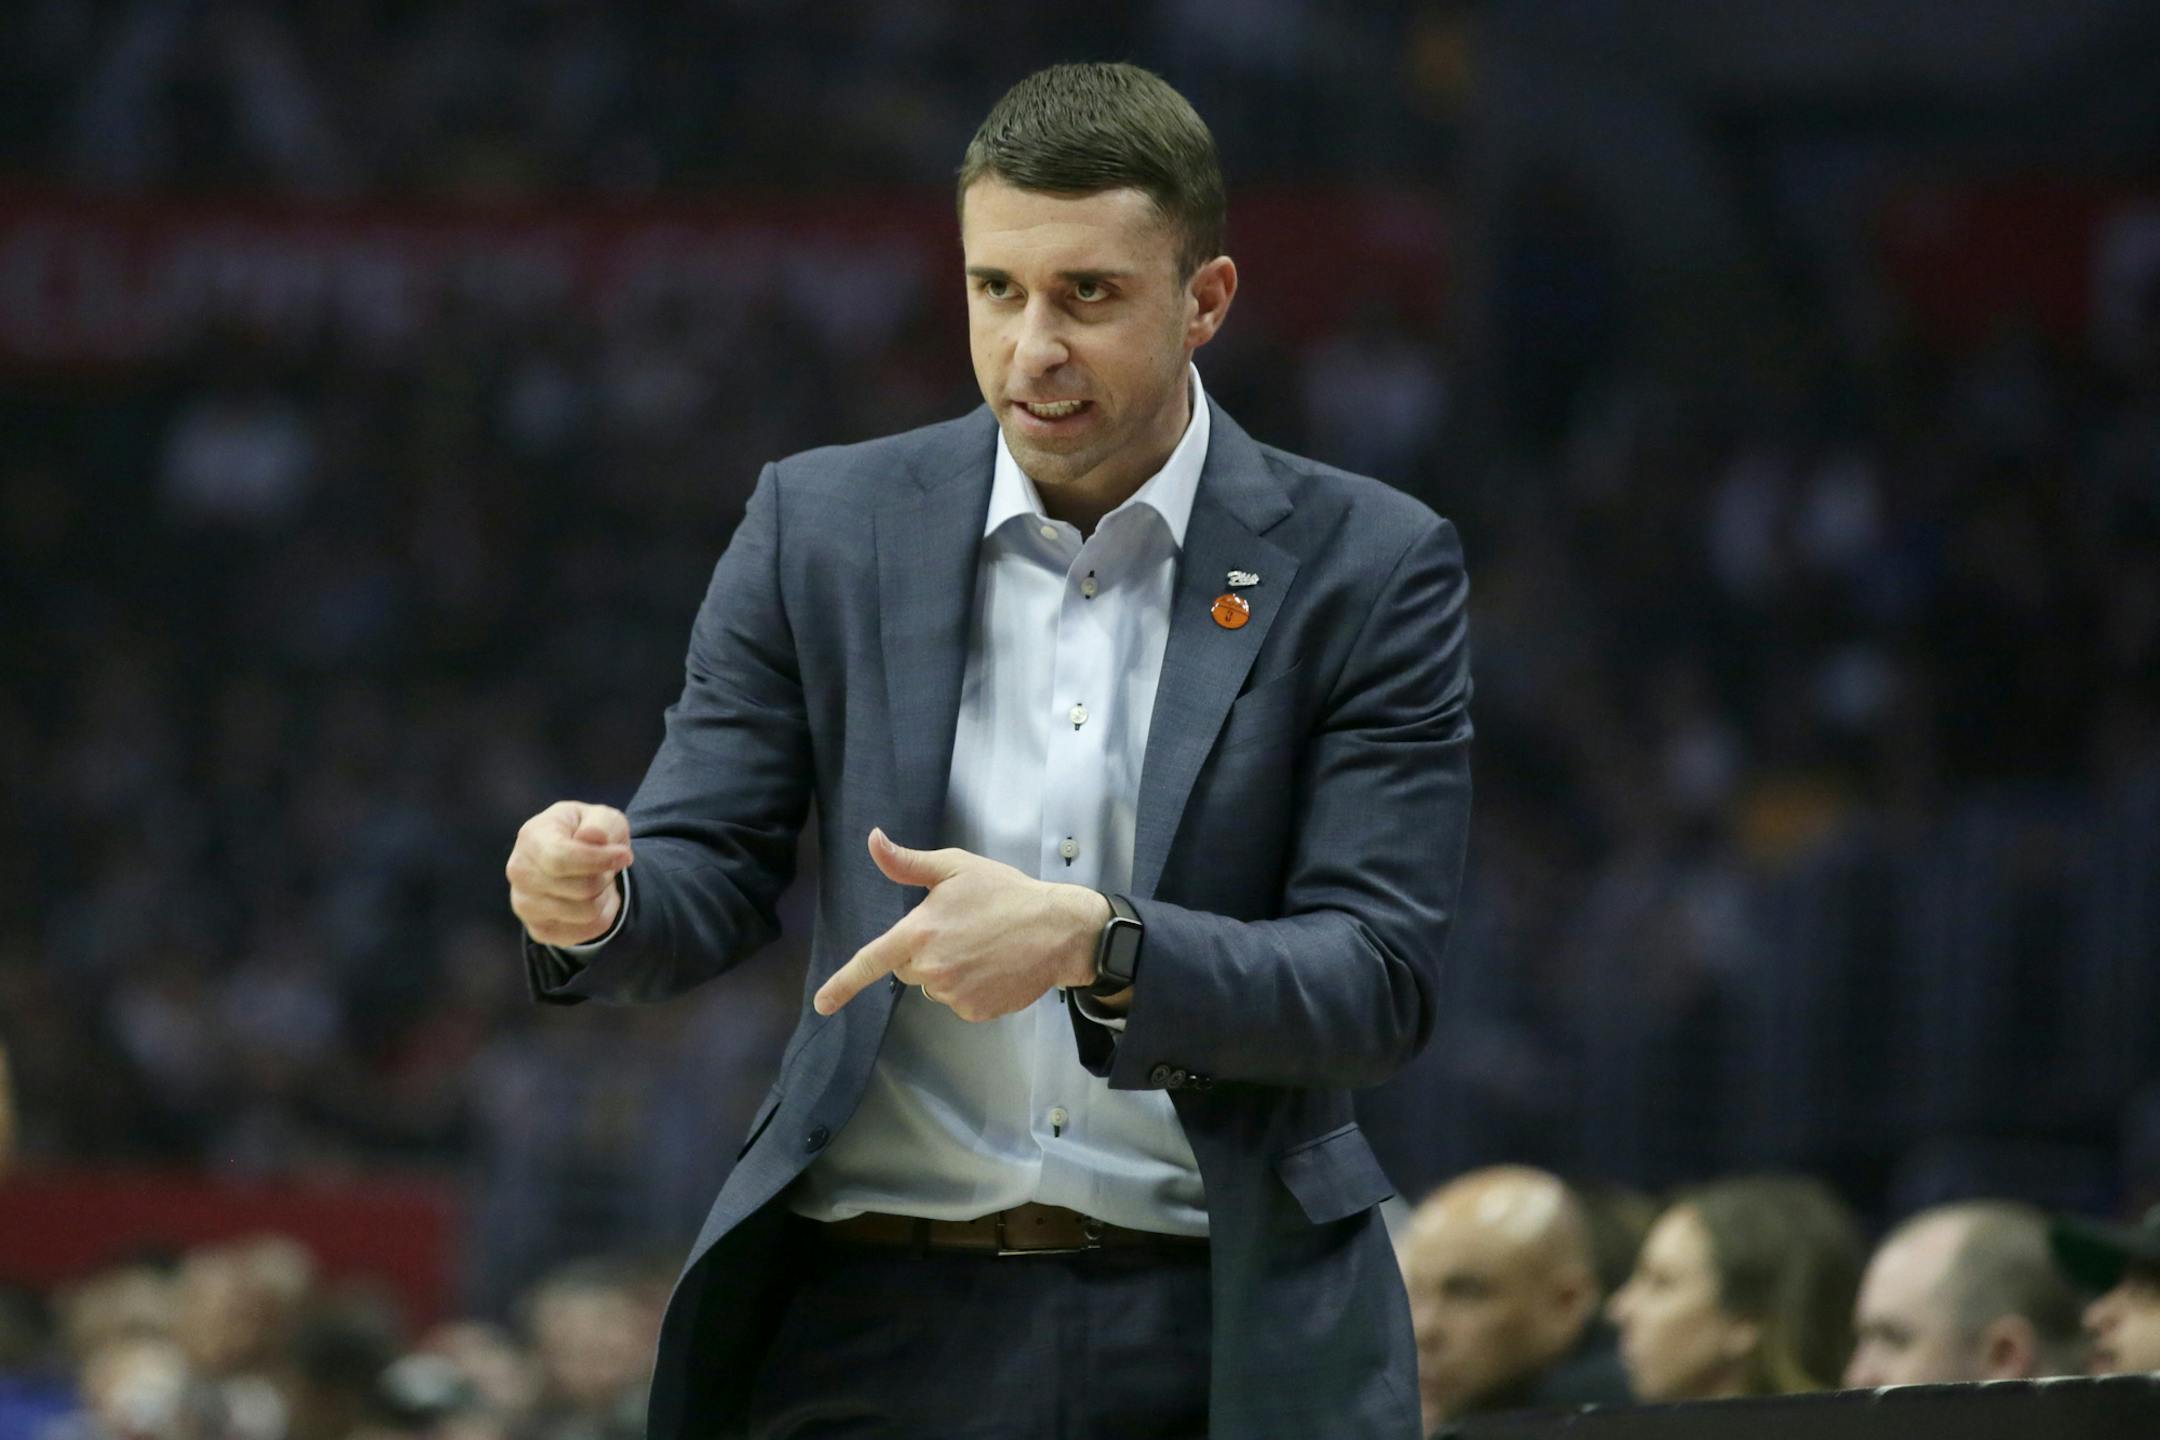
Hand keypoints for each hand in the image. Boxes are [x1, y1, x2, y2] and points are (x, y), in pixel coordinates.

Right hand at [507, 801, 633, 945]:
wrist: (574, 857)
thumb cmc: (588, 832)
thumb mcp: (602, 817)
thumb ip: (601, 824)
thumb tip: (592, 837)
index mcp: (531, 837)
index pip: (561, 859)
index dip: (599, 860)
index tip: (624, 855)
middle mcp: (519, 872)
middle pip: (582, 888)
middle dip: (605, 876)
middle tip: (605, 866)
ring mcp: (524, 904)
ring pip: (587, 913)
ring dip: (604, 896)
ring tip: (598, 881)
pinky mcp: (538, 929)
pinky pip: (586, 932)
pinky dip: (602, 916)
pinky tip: (592, 899)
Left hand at [814, 828, 1108, 1020]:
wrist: (1058, 929)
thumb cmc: (1006, 893)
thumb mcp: (956, 867)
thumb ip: (908, 863)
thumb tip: (873, 840)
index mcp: (919, 932)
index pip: (870, 961)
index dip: (842, 985)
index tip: (821, 1004)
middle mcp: (930, 968)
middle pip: (908, 969)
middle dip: (924, 953)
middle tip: (961, 930)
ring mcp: (953, 994)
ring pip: (935, 986)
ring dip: (950, 971)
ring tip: (984, 947)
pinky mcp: (975, 1011)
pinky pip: (961, 1002)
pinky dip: (973, 988)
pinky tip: (995, 967)